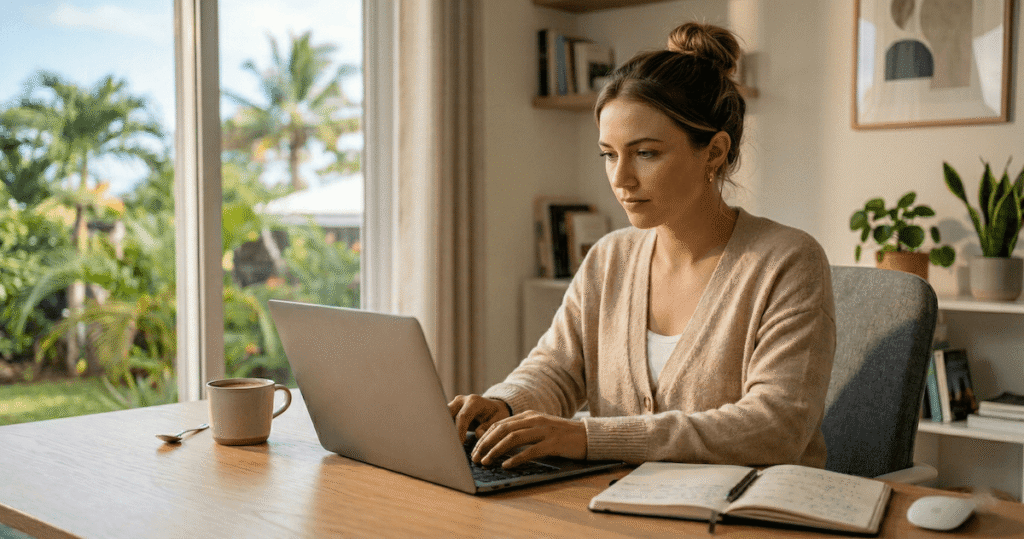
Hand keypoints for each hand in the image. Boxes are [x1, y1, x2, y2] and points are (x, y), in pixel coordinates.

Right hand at [448, 394, 509, 442]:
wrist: (492, 407)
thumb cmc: (496, 414)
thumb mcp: (498, 419)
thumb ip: (488, 427)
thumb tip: (478, 434)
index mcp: (474, 401)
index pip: (462, 416)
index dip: (459, 431)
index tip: (459, 444)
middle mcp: (461, 400)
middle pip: (448, 414)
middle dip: (446, 429)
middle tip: (448, 445)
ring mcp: (454, 404)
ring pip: (443, 416)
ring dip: (443, 429)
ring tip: (446, 444)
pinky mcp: (450, 410)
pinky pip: (444, 419)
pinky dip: (444, 429)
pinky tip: (446, 440)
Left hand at [472, 411, 586, 467]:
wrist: (588, 435)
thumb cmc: (562, 436)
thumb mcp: (539, 429)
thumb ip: (522, 432)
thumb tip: (499, 445)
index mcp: (529, 416)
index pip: (500, 424)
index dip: (485, 436)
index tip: (475, 449)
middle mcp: (534, 420)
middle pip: (503, 429)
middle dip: (485, 443)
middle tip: (475, 457)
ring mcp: (544, 430)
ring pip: (513, 438)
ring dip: (496, 450)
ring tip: (486, 461)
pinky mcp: (553, 443)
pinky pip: (531, 450)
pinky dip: (516, 458)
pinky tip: (507, 465)